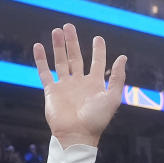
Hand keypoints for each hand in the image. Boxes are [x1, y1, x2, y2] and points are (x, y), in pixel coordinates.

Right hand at [33, 24, 126, 147]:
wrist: (77, 134)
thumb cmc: (97, 119)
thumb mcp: (113, 97)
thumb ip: (118, 78)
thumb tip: (124, 58)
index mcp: (95, 85)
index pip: (97, 63)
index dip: (98, 51)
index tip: (98, 38)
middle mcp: (80, 83)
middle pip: (76, 58)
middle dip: (73, 42)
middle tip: (69, 26)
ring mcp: (65, 86)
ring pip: (61, 61)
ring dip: (58, 47)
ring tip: (57, 31)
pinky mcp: (52, 91)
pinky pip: (45, 72)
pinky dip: (41, 60)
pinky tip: (39, 46)